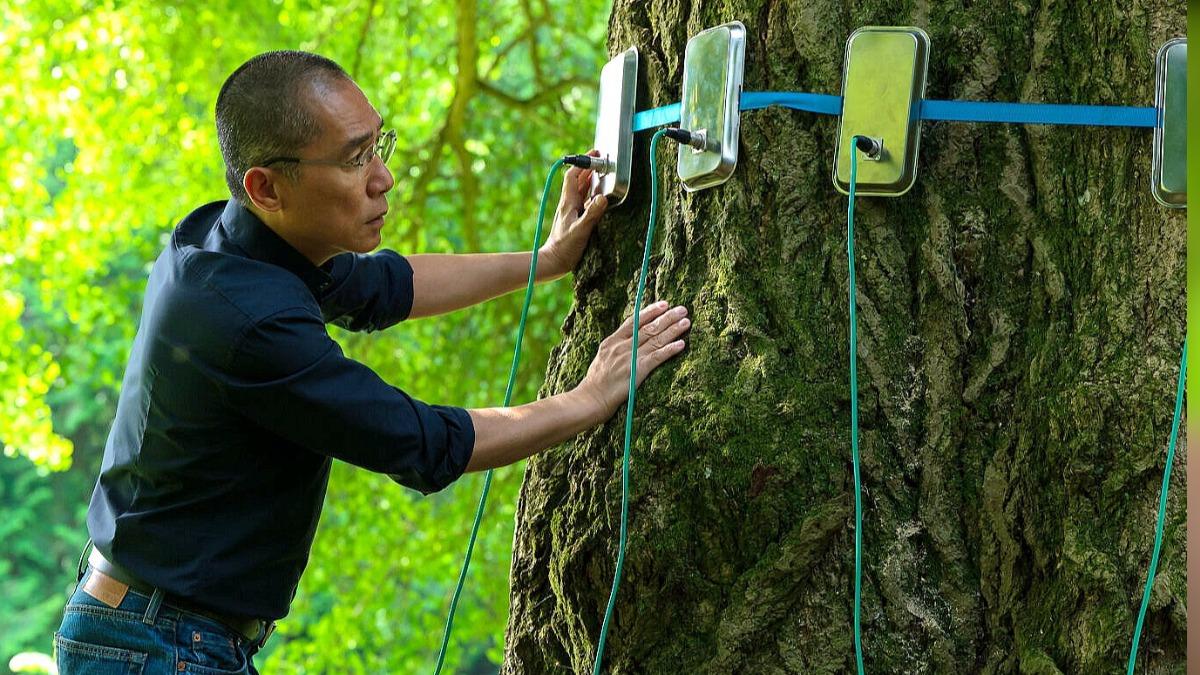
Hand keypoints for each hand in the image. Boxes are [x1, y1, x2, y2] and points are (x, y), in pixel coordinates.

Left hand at [539, 149, 607, 278]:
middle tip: (601, 161)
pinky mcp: (574, 219)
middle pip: (578, 180)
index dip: (582, 163)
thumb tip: (602, 197)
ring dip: (590, 180)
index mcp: (568, 202)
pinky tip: (599, 197)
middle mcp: (569, 204)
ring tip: (602, 173)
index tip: (595, 155)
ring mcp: (571, 211)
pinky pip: (584, 201)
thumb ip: (592, 214)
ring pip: (581, 189)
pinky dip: (592, 194)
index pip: (573, 175)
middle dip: (588, 168)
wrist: (553, 262)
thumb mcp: (581, 230)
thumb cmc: (564, 248)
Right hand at [577, 301, 690, 419]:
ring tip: (686, 322)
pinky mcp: (637, 371)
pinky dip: (670, 350)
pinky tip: (681, 344)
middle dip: (667, 317)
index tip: (664, 304)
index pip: (634, 321)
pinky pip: (657, 357)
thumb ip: (615, 349)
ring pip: (655, 339)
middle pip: (648, 327)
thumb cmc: (595, 383)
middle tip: (682, 309)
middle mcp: (621, 346)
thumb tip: (627, 342)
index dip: (650, 311)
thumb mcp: (602, 359)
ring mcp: (629, 357)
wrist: (589, 399)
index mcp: (612, 341)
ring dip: (673, 330)